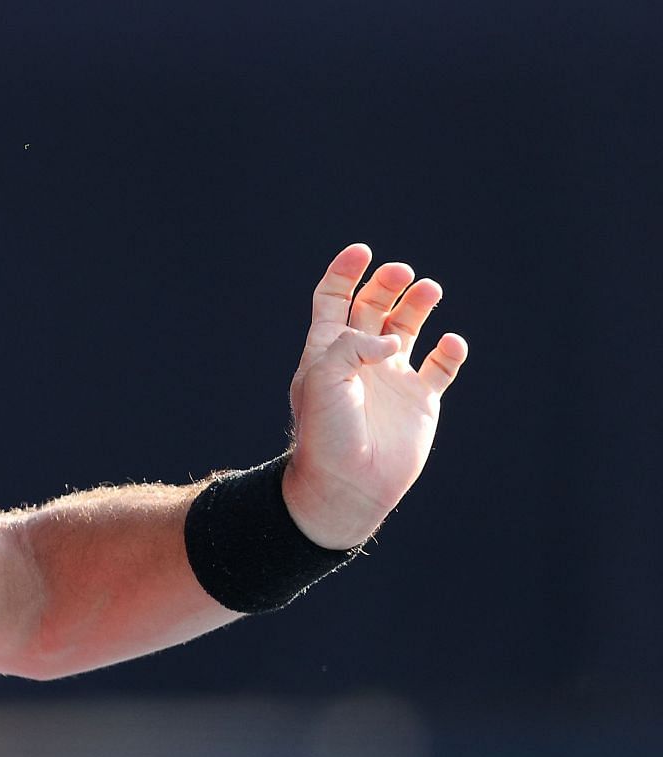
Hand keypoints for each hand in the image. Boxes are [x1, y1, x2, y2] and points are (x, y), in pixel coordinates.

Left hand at [282, 244, 468, 548]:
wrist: (348, 485)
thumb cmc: (326, 434)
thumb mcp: (323, 379)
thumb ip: (352, 345)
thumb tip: (392, 340)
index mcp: (327, 352)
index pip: (334, 299)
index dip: (346, 273)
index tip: (363, 252)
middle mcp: (360, 360)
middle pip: (374, 306)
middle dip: (387, 283)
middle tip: (402, 274)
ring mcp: (392, 378)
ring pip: (410, 327)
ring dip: (420, 304)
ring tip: (429, 291)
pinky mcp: (421, 400)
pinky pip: (442, 365)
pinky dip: (451, 349)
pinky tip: (450, 344)